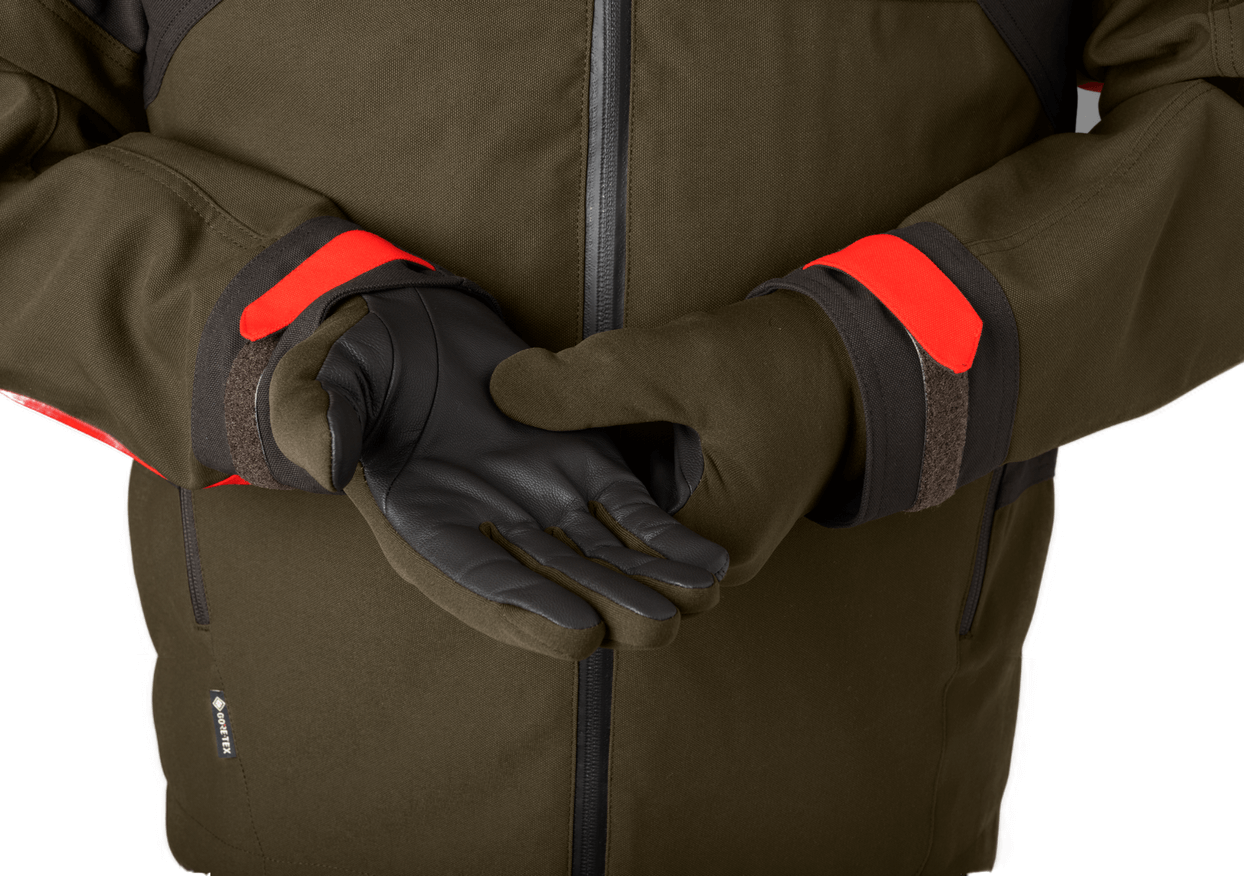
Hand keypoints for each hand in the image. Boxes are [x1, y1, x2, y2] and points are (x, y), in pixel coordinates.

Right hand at [266, 285, 728, 660]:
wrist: (407, 320)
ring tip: (697, 597)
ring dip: (646, 584)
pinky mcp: (583, 471)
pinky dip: (664, 537)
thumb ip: (317, 418)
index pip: (475, 582)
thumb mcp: (319, 380)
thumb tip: (330, 460)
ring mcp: (539, 505)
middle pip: (551, 586)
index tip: (576, 629)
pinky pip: (629, 513)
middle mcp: (488, 532)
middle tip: (657, 625)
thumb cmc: (353, 356)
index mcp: (424, 528)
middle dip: (604, 610)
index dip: (526, 607)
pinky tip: (707, 558)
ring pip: (599, 560)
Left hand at [490, 290, 864, 586]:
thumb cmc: (783, 362)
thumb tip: (501, 391)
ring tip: (464, 498)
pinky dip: (579, 493)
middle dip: (526, 538)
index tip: (456, 516)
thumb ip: (594, 381)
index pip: (597, 565)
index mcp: (709, 545)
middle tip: (439, 514)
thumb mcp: (683, 361)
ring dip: (549, 517)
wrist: (848, 356)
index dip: (523, 545)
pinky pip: (621, 515)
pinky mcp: (689, 509)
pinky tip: (520, 467)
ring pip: (606, 540)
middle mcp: (702, 561)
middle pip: (595, 562)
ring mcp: (697, 539)